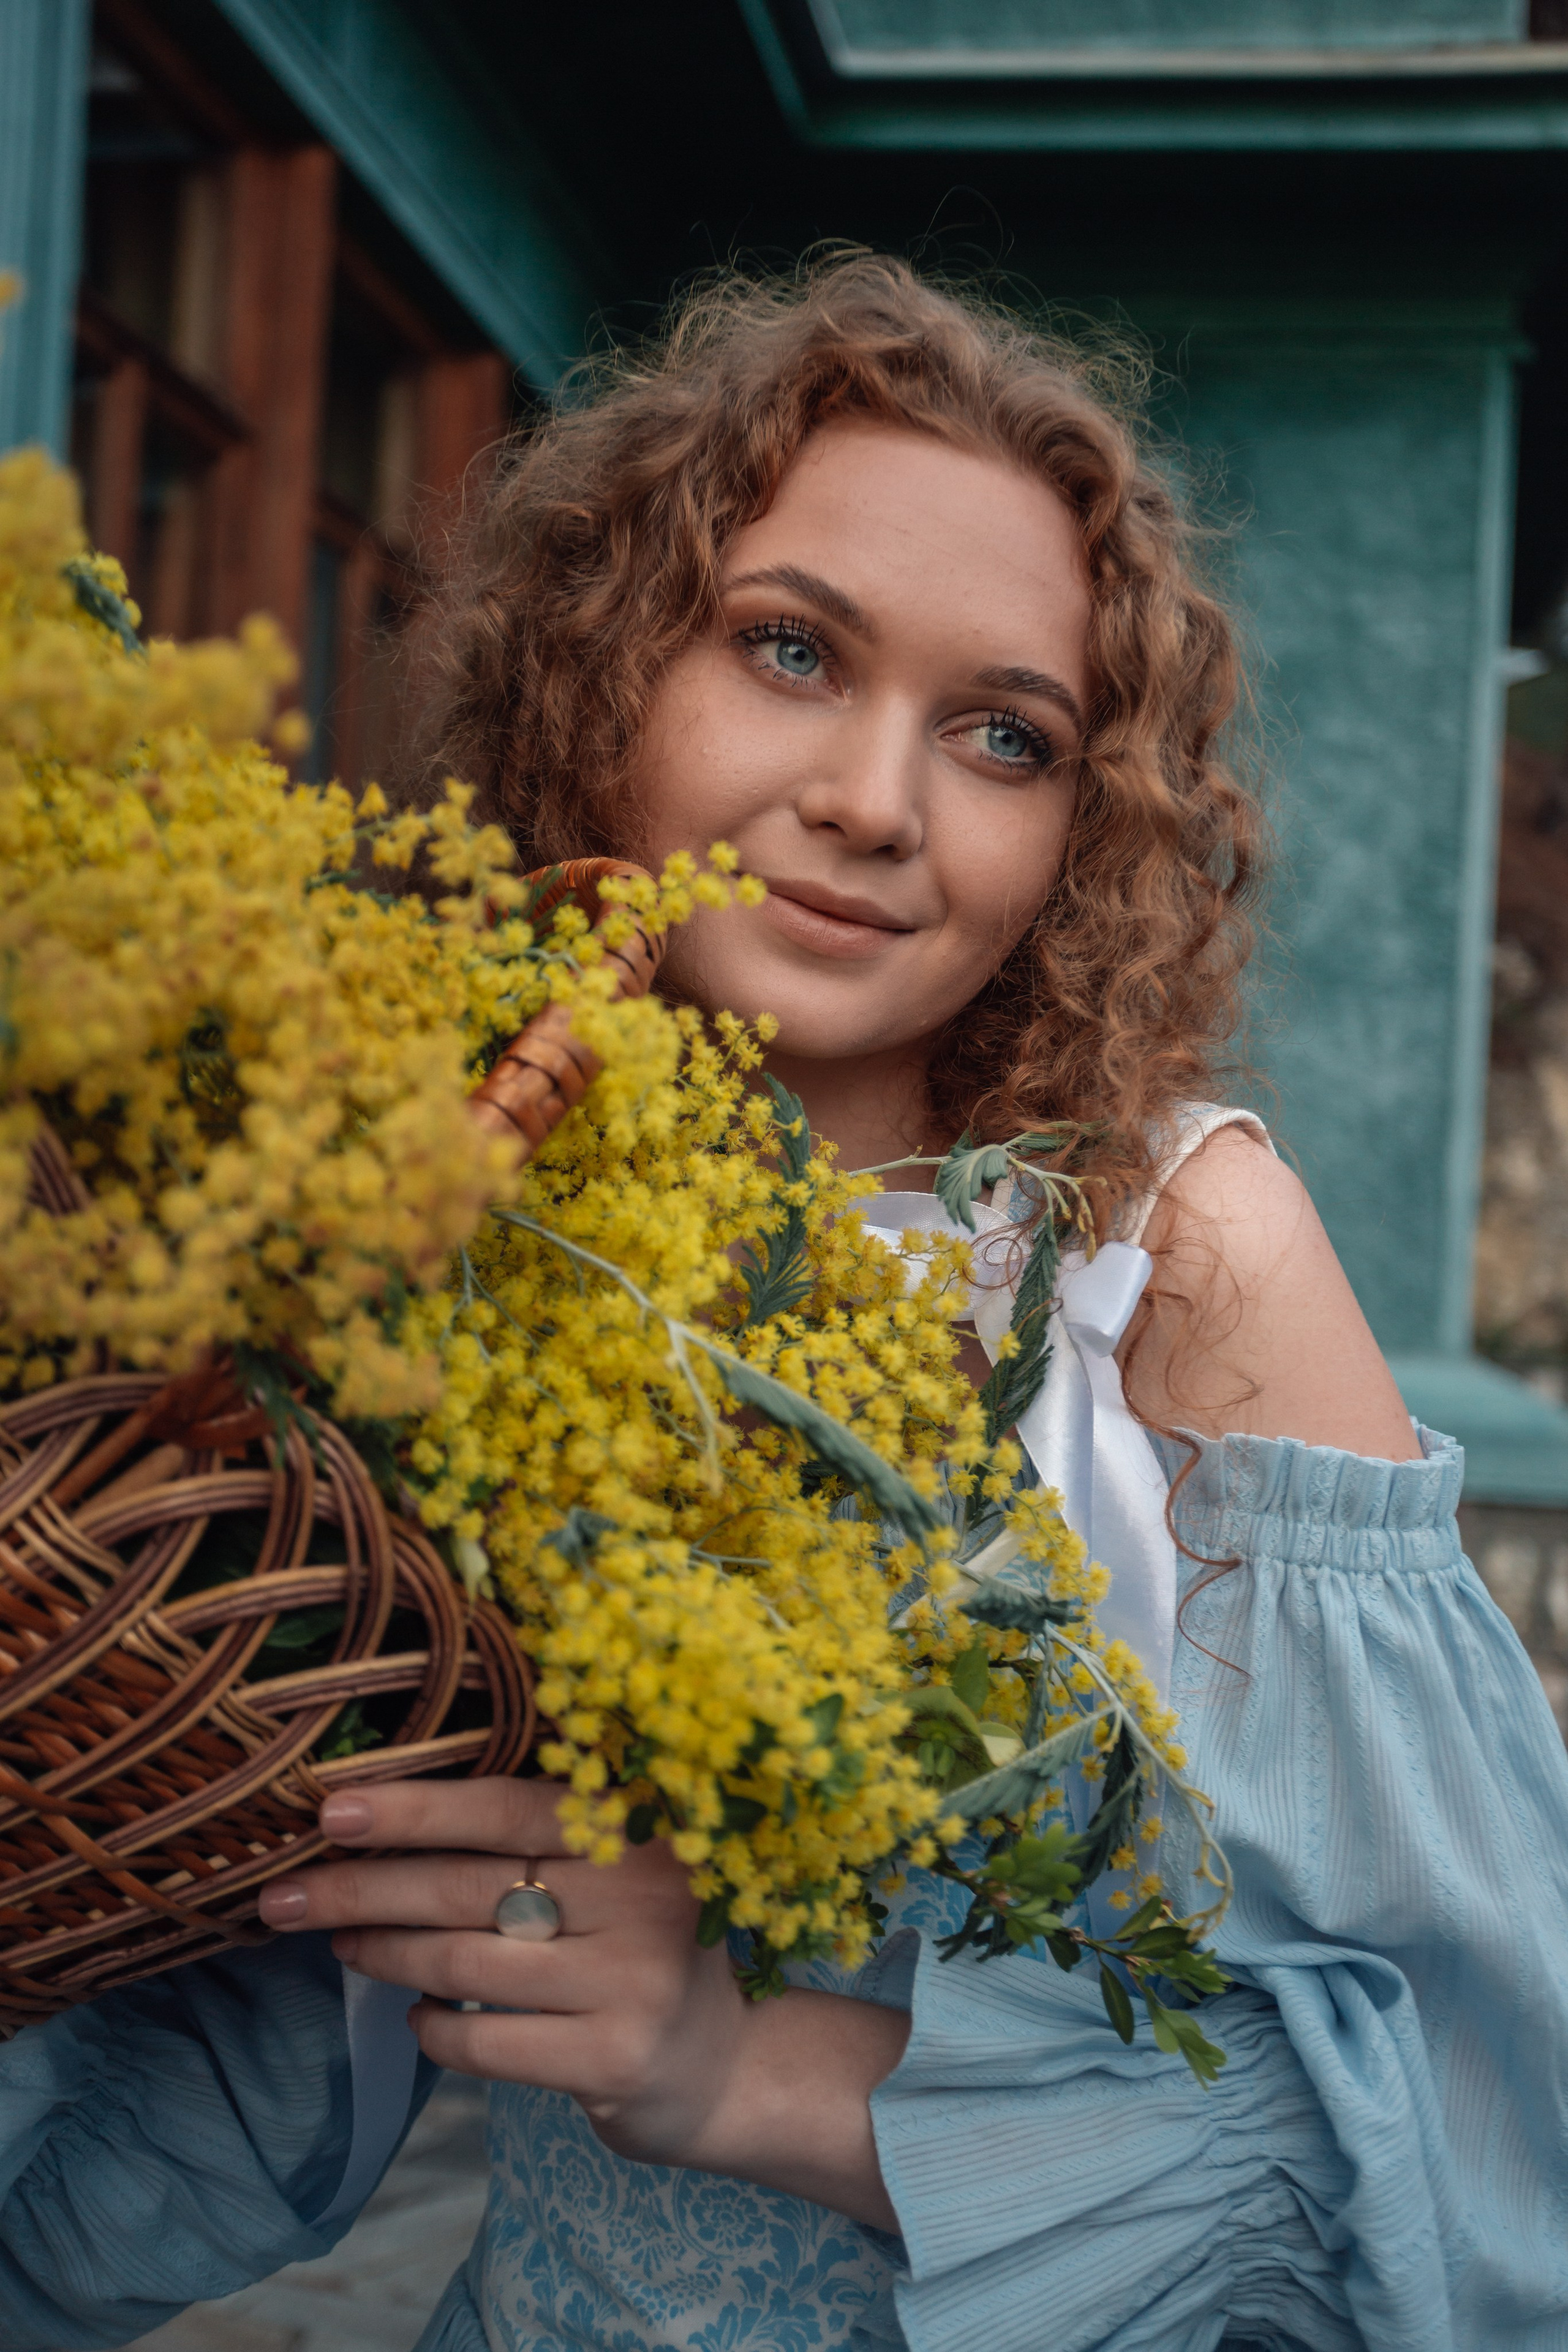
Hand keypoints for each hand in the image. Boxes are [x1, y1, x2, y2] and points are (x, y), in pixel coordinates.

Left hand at [257, 1778, 908, 2226]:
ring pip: (464, 1962)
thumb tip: (380, 1822)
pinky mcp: (614, 2058)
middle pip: (469, 1886)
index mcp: (639, 1826)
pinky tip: (416, 2017)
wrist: (721, 2063)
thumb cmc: (638, 1944)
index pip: (506, 1807)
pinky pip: (486, 2041)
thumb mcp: (612, 1871)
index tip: (331, 1809)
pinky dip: (435, 2029)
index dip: (414, 1807)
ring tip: (342, 1946)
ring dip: (384, 1954)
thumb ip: (531, 1840)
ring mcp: (634, 1980)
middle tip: (283, 1896)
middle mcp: (644, 1893)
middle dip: (362, 1889)